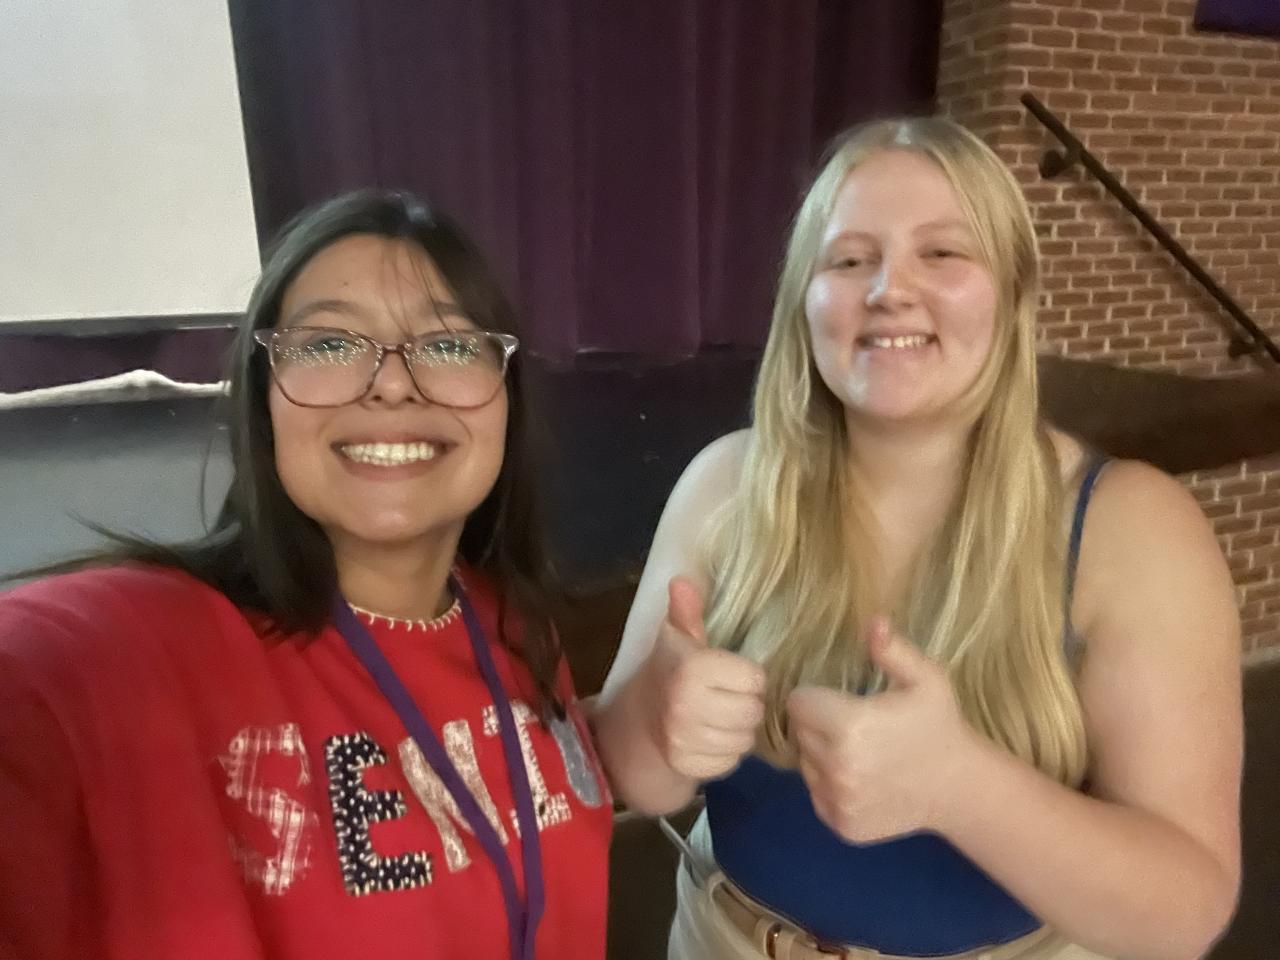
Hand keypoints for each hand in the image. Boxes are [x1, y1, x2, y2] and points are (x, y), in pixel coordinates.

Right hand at [645, 577, 765, 780]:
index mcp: (691, 669)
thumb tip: (684, 580)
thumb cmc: (669, 671)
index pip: (754, 678)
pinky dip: (726, 752)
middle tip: (729, 697)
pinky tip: (711, 737)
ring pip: (745, 740)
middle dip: (747, 704)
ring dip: (739, 729)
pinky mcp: (687, 766)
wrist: (637, 721)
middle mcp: (686, 706)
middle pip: (753, 711)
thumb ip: (687, 610)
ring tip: (721, 716)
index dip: (747, 675)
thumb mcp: (677, 638)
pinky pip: (731, 763)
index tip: (732, 673)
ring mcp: (684, 740)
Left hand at [787, 616, 978, 843]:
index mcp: (849, 725)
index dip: (815, 698)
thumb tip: (873, 620)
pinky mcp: (841, 825)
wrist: (959, 788)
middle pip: (800, 734)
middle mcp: (837, 766)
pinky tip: (862, 779)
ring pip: (806, 767)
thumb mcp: (926, 679)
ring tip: (859, 752)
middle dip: (819, 726)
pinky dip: (831, 787)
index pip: (798, 703)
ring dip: (822, 757)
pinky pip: (818, 796)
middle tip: (852, 727)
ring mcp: (838, 800)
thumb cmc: (940, 726)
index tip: (839, 701)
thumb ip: (892, 650)